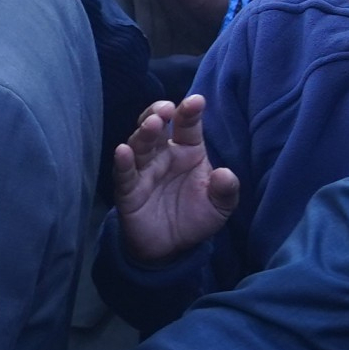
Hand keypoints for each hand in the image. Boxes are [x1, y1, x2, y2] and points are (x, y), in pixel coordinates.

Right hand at [110, 96, 243, 263]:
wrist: (171, 248)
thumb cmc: (195, 218)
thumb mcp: (220, 207)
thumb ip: (226, 190)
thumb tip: (225, 174)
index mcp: (188, 151)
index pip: (188, 126)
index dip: (190, 113)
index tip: (196, 101)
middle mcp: (163, 156)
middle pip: (156, 128)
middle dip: (158, 113)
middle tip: (165, 108)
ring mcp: (143, 171)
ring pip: (139, 146)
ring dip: (143, 133)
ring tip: (152, 124)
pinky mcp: (128, 190)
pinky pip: (124, 173)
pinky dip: (122, 162)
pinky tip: (122, 151)